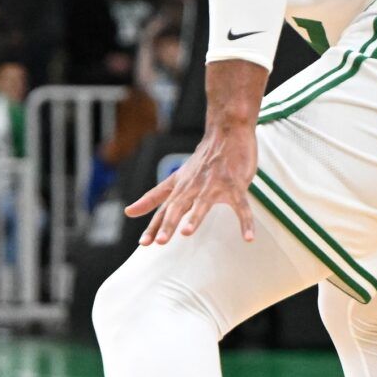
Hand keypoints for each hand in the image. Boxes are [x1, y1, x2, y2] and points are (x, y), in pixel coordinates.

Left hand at [125, 123, 256, 245]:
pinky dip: (245, 221)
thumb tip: (128, 212)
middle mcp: (194, 186)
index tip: (144, 243)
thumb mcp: (176, 178)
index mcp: (180, 187)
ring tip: (186, 232)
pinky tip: (248, 237)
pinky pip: (241, 206)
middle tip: (161, 241)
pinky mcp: (235, 185)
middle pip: (178, 206)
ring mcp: (215, 185)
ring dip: (195, 217)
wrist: (227, 133)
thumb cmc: (203, 160)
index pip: (163, 209)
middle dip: (169, 223)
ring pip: (203, 203)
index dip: (153, 225)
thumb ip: (154, 197)